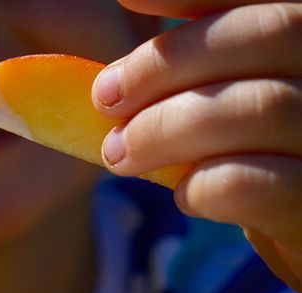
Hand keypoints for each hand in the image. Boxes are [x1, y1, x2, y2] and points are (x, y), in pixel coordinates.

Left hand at [93, 0, 301, 292]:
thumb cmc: (263, 154)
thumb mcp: (236, 96)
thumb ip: (199, 63)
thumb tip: (123, 17)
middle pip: (267, 34)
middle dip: (166, 66)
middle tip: (106, 99)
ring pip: (258, 107)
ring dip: (164, 130)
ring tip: (120, 153)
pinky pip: (252, 183)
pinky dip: (200, 184)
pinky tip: (185, 195)